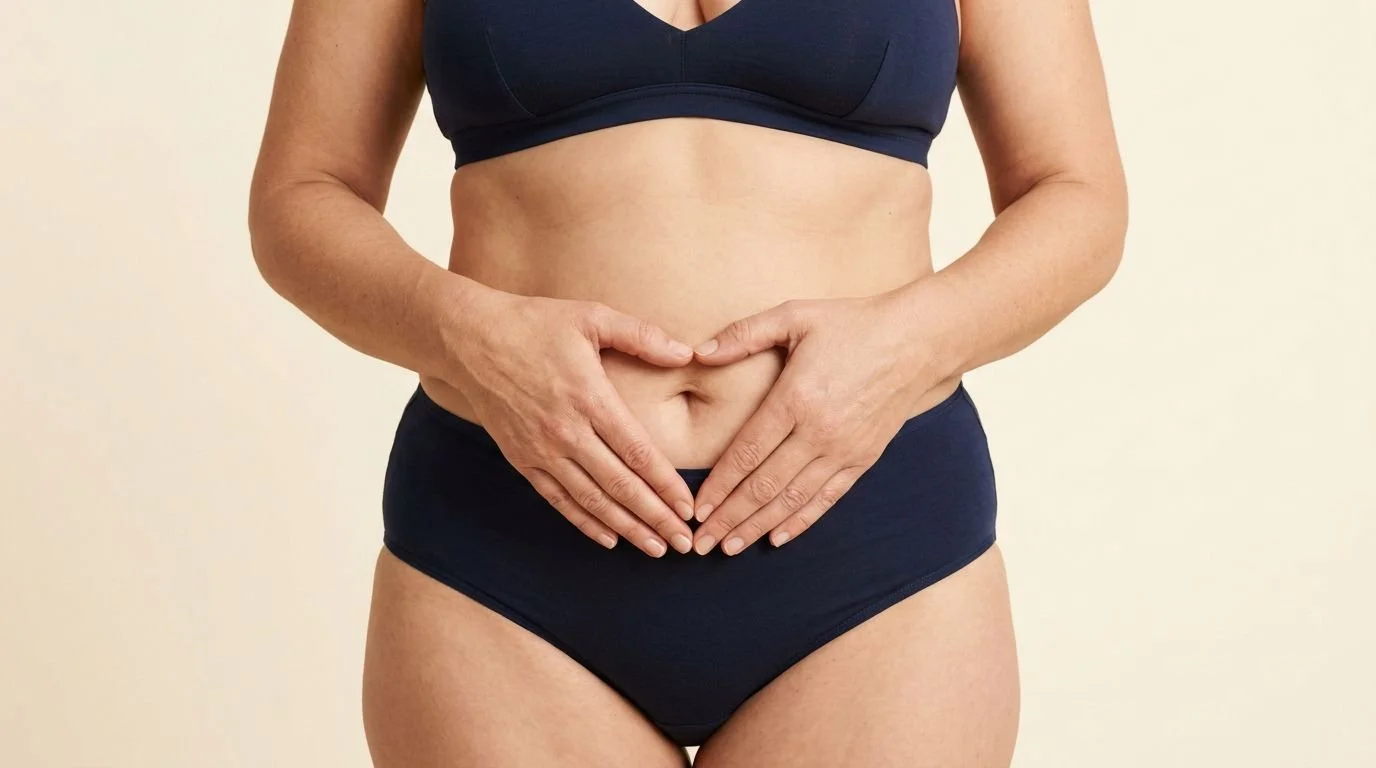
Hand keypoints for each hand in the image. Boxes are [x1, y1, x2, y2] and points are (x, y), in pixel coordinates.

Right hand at [449, 288, 698, 556]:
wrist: (469, 339)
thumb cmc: (535, 323)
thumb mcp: (591, 316)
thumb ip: (641, 336)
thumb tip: (688, 353)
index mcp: (589, 397)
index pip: (637, 451)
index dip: (665, 484)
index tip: (688, 507)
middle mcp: (566, 431)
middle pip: (619, 485)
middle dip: (655, 518)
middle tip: (684, 543)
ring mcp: (541, 450)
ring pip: (591, 500)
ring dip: (626, 528)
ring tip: (656, 548)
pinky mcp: (521, 459)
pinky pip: (558, 500)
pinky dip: (585, 523)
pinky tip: (609, 539)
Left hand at [689, 291, 949, 554]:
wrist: (917, 340)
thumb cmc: (851, 323)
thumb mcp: (795, 315)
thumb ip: (744, 333)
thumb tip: (697, 353)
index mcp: (796, 397)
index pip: (747, 452)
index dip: (719, 485)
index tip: (696, 508)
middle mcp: (819, 431)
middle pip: (765, 485)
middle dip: (729, 517)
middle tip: (701, 543)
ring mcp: (844, 450)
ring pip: (793, 499)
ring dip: (758, 527)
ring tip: (729, 548)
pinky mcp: (864, 459)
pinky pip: (827, 499)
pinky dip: (800, 521)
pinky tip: (777, 538)